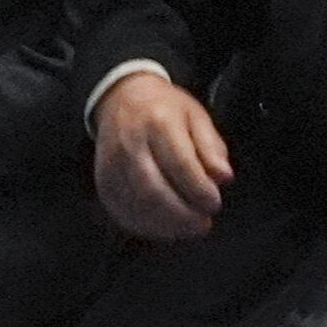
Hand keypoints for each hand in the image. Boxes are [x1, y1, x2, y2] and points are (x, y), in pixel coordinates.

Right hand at [91, 68, 231, 240]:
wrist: (122, 98)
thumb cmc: (164, 109)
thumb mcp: (196, 117)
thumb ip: (211, 148)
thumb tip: (223, 177)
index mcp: (160, 122)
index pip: (180, 164)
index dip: (199, 190)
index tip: (214, 203)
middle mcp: (131, 143)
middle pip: (154, 189)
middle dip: (181, 214)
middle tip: (202, 224)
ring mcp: (113, 163)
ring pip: (136, 203)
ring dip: (164, 224)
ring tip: (187, 229)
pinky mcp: (103, 178)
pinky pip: (120, 209)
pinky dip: (143, 224)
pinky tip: (163, 228)